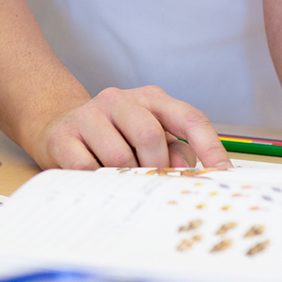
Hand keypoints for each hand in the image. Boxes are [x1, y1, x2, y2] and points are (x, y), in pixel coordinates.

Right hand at [33, 85, 227, 170]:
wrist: (57, 126)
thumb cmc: (115, 137)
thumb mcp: (150, 138)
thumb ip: (176, 151)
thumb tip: (190, 174)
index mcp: (149, 99)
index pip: (188, 117)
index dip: (209, 147)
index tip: (223, 175)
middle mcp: (118, 99)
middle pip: (150, 134)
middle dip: (156, 166)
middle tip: (154, 183)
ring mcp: (88, 115)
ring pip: (118, 155)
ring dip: (125, 177)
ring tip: (122, 180)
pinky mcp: (63, 136)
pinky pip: (88, 167)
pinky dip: (99, 181)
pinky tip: (97, 178)